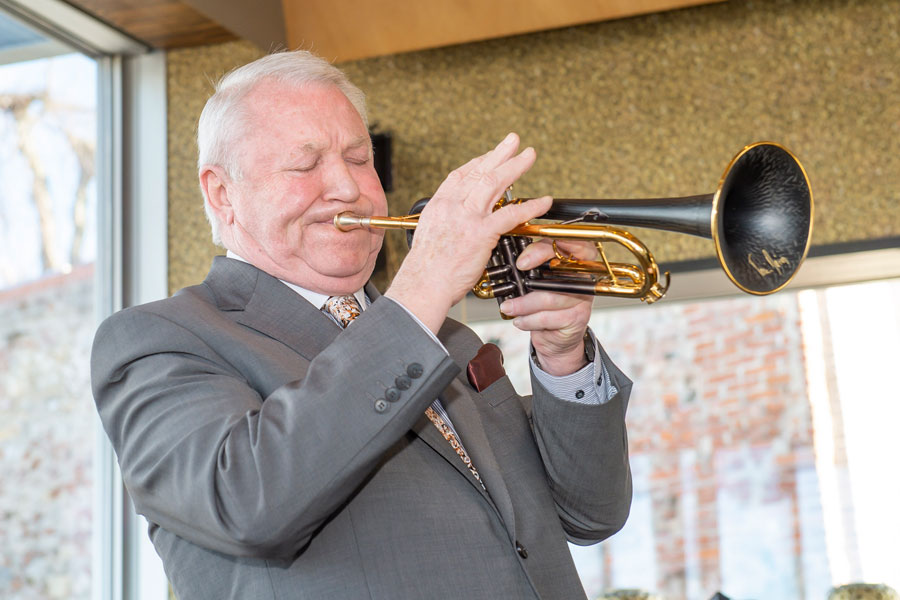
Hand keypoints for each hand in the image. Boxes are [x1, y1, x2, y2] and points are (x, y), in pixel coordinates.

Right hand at [386, 133, 551, 332]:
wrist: (423, 285)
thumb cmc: (426, 269)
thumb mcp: (430, 235)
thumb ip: (447, 223)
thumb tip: (459, 224)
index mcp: (439, 205)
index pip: (460, 175)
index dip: (479, 162)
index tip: (491, 155)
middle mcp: (452, 206)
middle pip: (480, 171)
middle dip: (500, 153)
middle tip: (514, 141)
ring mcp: (467, 218)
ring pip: (494, 183)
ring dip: (515, 166)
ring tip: (529, 156)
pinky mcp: (481, 233)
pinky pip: (510, 214)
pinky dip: (530, 206)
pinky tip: (542, 202)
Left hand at [498, 239, 595, 375]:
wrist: (557, 332)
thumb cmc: (547, 296)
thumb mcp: (540, 272)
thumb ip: (533, 259)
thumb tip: (512, 258)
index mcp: (578, 255)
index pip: (566, 244)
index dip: (543, 250)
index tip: (521, 262)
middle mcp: (584, 274)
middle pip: (557, 271)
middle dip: (531, 279)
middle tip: (510, 291)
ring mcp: (584, 296)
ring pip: (549, 298)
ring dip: (523, 305)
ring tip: (509, 308)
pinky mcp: (579, 317)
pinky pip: (548, 318)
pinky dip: (529, 320)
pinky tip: (520, 320)